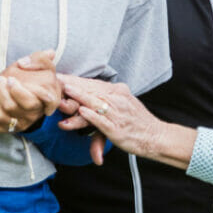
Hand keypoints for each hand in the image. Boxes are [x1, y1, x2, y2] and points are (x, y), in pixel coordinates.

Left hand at [0, 50, 60, 134]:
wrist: (6, 92)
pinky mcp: (4, 129)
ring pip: (5, 114)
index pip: (51, 101)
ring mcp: (20, 123)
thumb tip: (25, 62)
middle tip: (2, 79)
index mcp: (47, 98)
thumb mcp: (36, 65)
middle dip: (11, 90)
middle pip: (26, 105)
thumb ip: (40, 59)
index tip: (18, 80)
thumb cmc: (24, 78)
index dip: (41, 93)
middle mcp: (35, 113)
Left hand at [57, 74, 195, 169]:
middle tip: (56, 79)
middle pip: (92, 90)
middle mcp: (118, 99)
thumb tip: (89, 103)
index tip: (61, 75)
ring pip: (96, 102)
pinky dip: (92, 116)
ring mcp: (118, 113)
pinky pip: (102, 120)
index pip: (94, 84)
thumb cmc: (138, 123)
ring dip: (79, 96)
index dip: (77, 79)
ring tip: (66, 90)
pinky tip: (82, 111)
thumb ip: (106, 103)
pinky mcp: (117, 129)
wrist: (156, 136)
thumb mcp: (123, 106)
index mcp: (119, 92)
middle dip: (74, 84)